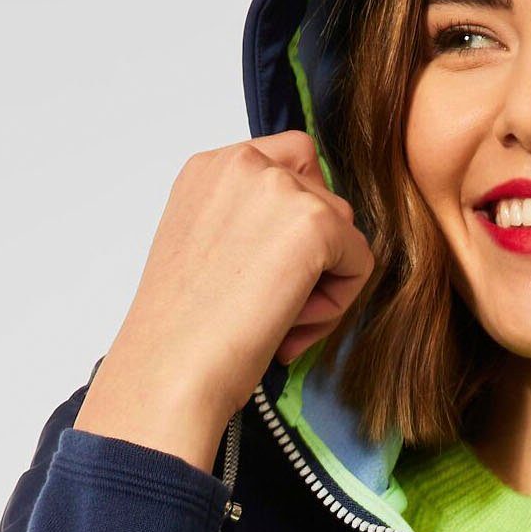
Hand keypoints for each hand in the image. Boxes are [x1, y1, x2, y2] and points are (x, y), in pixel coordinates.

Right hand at [74, 133, 374, 471]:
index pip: (291, 161)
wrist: (171, 369)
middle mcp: (243, 162)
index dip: (297, 219)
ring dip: (324, 283)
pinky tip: (292, 327)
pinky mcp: (315, 222)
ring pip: (344, 231)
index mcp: (210, 168)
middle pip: (323, 196)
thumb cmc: (182, 333)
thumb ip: (250, 227)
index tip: (272, 270)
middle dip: (313, 257)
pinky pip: (360, 261)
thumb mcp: (207, 253)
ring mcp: (279, 186)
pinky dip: (339, 302)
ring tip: (280, 324)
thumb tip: (310, 242)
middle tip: (278, 311)